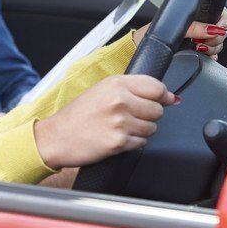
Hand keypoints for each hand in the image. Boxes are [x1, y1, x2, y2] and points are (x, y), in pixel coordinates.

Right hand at [34, 74, 175, 169]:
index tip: (163, 100)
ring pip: (152, 128)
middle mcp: (120, 100)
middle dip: (148, 115)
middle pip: (157, 109)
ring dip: (140, 130)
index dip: (162, 96)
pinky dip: (132, 143)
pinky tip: (115, 138)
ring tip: (118, 127)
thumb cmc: (76, 116)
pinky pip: (142, 143)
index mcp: (115, 84)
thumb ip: (132, 90)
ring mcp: (120, 122)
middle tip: (128, 117)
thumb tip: (170, 98)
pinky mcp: (120, 141)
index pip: (156, 86)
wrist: (56, 137)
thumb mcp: (100, 91)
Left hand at [133, 8, 226, 60]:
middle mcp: (197, 26)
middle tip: (203, 41)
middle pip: (221, 31)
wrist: (139, 49)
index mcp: (192, 15)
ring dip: (213, 47)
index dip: (222, 21)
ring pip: (218, 43)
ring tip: (199, 48)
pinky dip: (212, 56)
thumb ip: (193, 26)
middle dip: (217, 37)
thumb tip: (213, 29)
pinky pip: (212, 55)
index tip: (218, 29)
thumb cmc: (152, 33)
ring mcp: (198, 39)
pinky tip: (206, 57)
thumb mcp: (173, 26)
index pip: (218, 13)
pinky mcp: (196, 52)